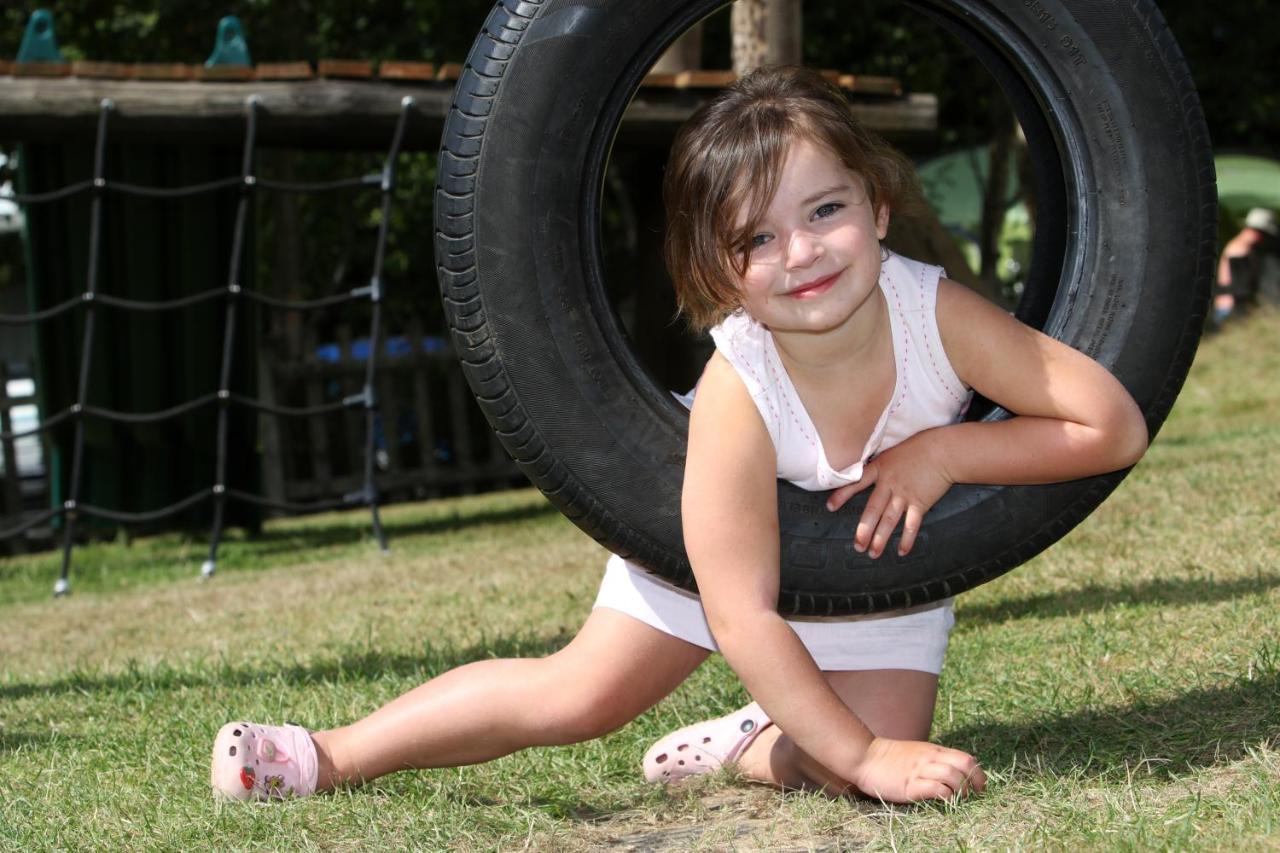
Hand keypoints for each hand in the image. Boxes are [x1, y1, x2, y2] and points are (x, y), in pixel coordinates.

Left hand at [825, 433, 953, 557]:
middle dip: (863, 530)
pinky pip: (911, 524)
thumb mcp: (893, 451)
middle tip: (857, 545)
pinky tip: (902, 551)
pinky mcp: (920, 502)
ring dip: (880, 539)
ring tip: (873, 553)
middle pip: (872, 510)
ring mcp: (904, 494)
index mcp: (880, 468)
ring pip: (889, 520)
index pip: (856, 483)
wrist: (944, 451)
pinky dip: (906, 539)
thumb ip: (881, 465)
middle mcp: (889, 483)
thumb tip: (868, 473)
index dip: (842, 495)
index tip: (830, 507)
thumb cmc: (920, 447)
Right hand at [848, 737, 985, 802]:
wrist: (865, 757)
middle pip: (964, 765)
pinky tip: (943, 801)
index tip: (979, 788)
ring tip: (957, 800)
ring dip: (960, 791)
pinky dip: (945, 796)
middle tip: (973, 795)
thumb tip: (954, 772)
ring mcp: (920, 772)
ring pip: (952, 777)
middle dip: (974, 782)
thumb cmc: (891, 758)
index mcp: (934, 751)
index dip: (978, 774)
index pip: (966, 758)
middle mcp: (930, 759)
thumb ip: (934, 760)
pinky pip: (936, 789)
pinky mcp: (909, 786)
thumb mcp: (917, 753)